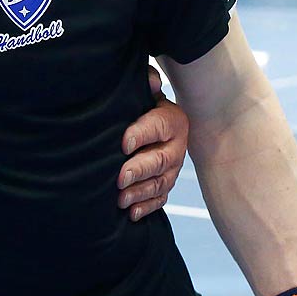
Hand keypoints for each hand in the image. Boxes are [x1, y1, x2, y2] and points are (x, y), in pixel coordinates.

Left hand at [117, 66, 187, 221]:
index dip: (142, 134)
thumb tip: (150, 82)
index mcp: (172, 120)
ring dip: (140, 193)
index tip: (124, 143)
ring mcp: (172, 169)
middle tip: (120, 177)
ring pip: (159, 183)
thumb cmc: (141, 105)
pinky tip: (132, 213)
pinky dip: (146, 208)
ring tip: (120, 199)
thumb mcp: (143, 93)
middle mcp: (176, 147)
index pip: (159, 126)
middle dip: (139, 170)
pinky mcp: (165, 185)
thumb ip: (146, 83)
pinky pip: (159, 200)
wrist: (153, 125)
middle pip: (160, 160)